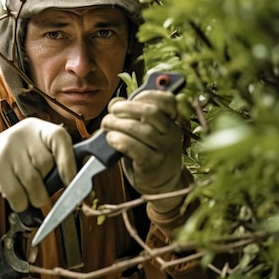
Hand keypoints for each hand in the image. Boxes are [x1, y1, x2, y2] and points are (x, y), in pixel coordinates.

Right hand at [0, 118, 76, 211]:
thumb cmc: (21, 159)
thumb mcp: (38, 149)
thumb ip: (57, 159)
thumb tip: (79, 181)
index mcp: (40, 129)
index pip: (59, 138)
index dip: (68, 161)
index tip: (72, 181)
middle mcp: (23, 134)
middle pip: (46, 165)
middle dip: (48, 184)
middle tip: (43, 188)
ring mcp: (7, 149)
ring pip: (33, 183)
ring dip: (37, 198)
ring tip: (32, 195)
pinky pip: (17, 195)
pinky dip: (22, 204)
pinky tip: (19, 199)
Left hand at [101, 90, 183, 212]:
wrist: (161, 183)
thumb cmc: (150, 152)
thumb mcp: (148, 131)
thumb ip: (136, 115)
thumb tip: (116, 102)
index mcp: (172, 121)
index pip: (168, 100)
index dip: (147, 95)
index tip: (132, 98)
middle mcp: (172, 134)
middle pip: (151, 112)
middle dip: (127, 108)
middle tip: (112, 111)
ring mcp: (164, 151)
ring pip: (141, 130)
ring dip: (118, 124)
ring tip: (107, 125)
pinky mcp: (152, 165)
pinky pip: (134, 148)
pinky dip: (119, 140)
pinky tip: (111, 139)